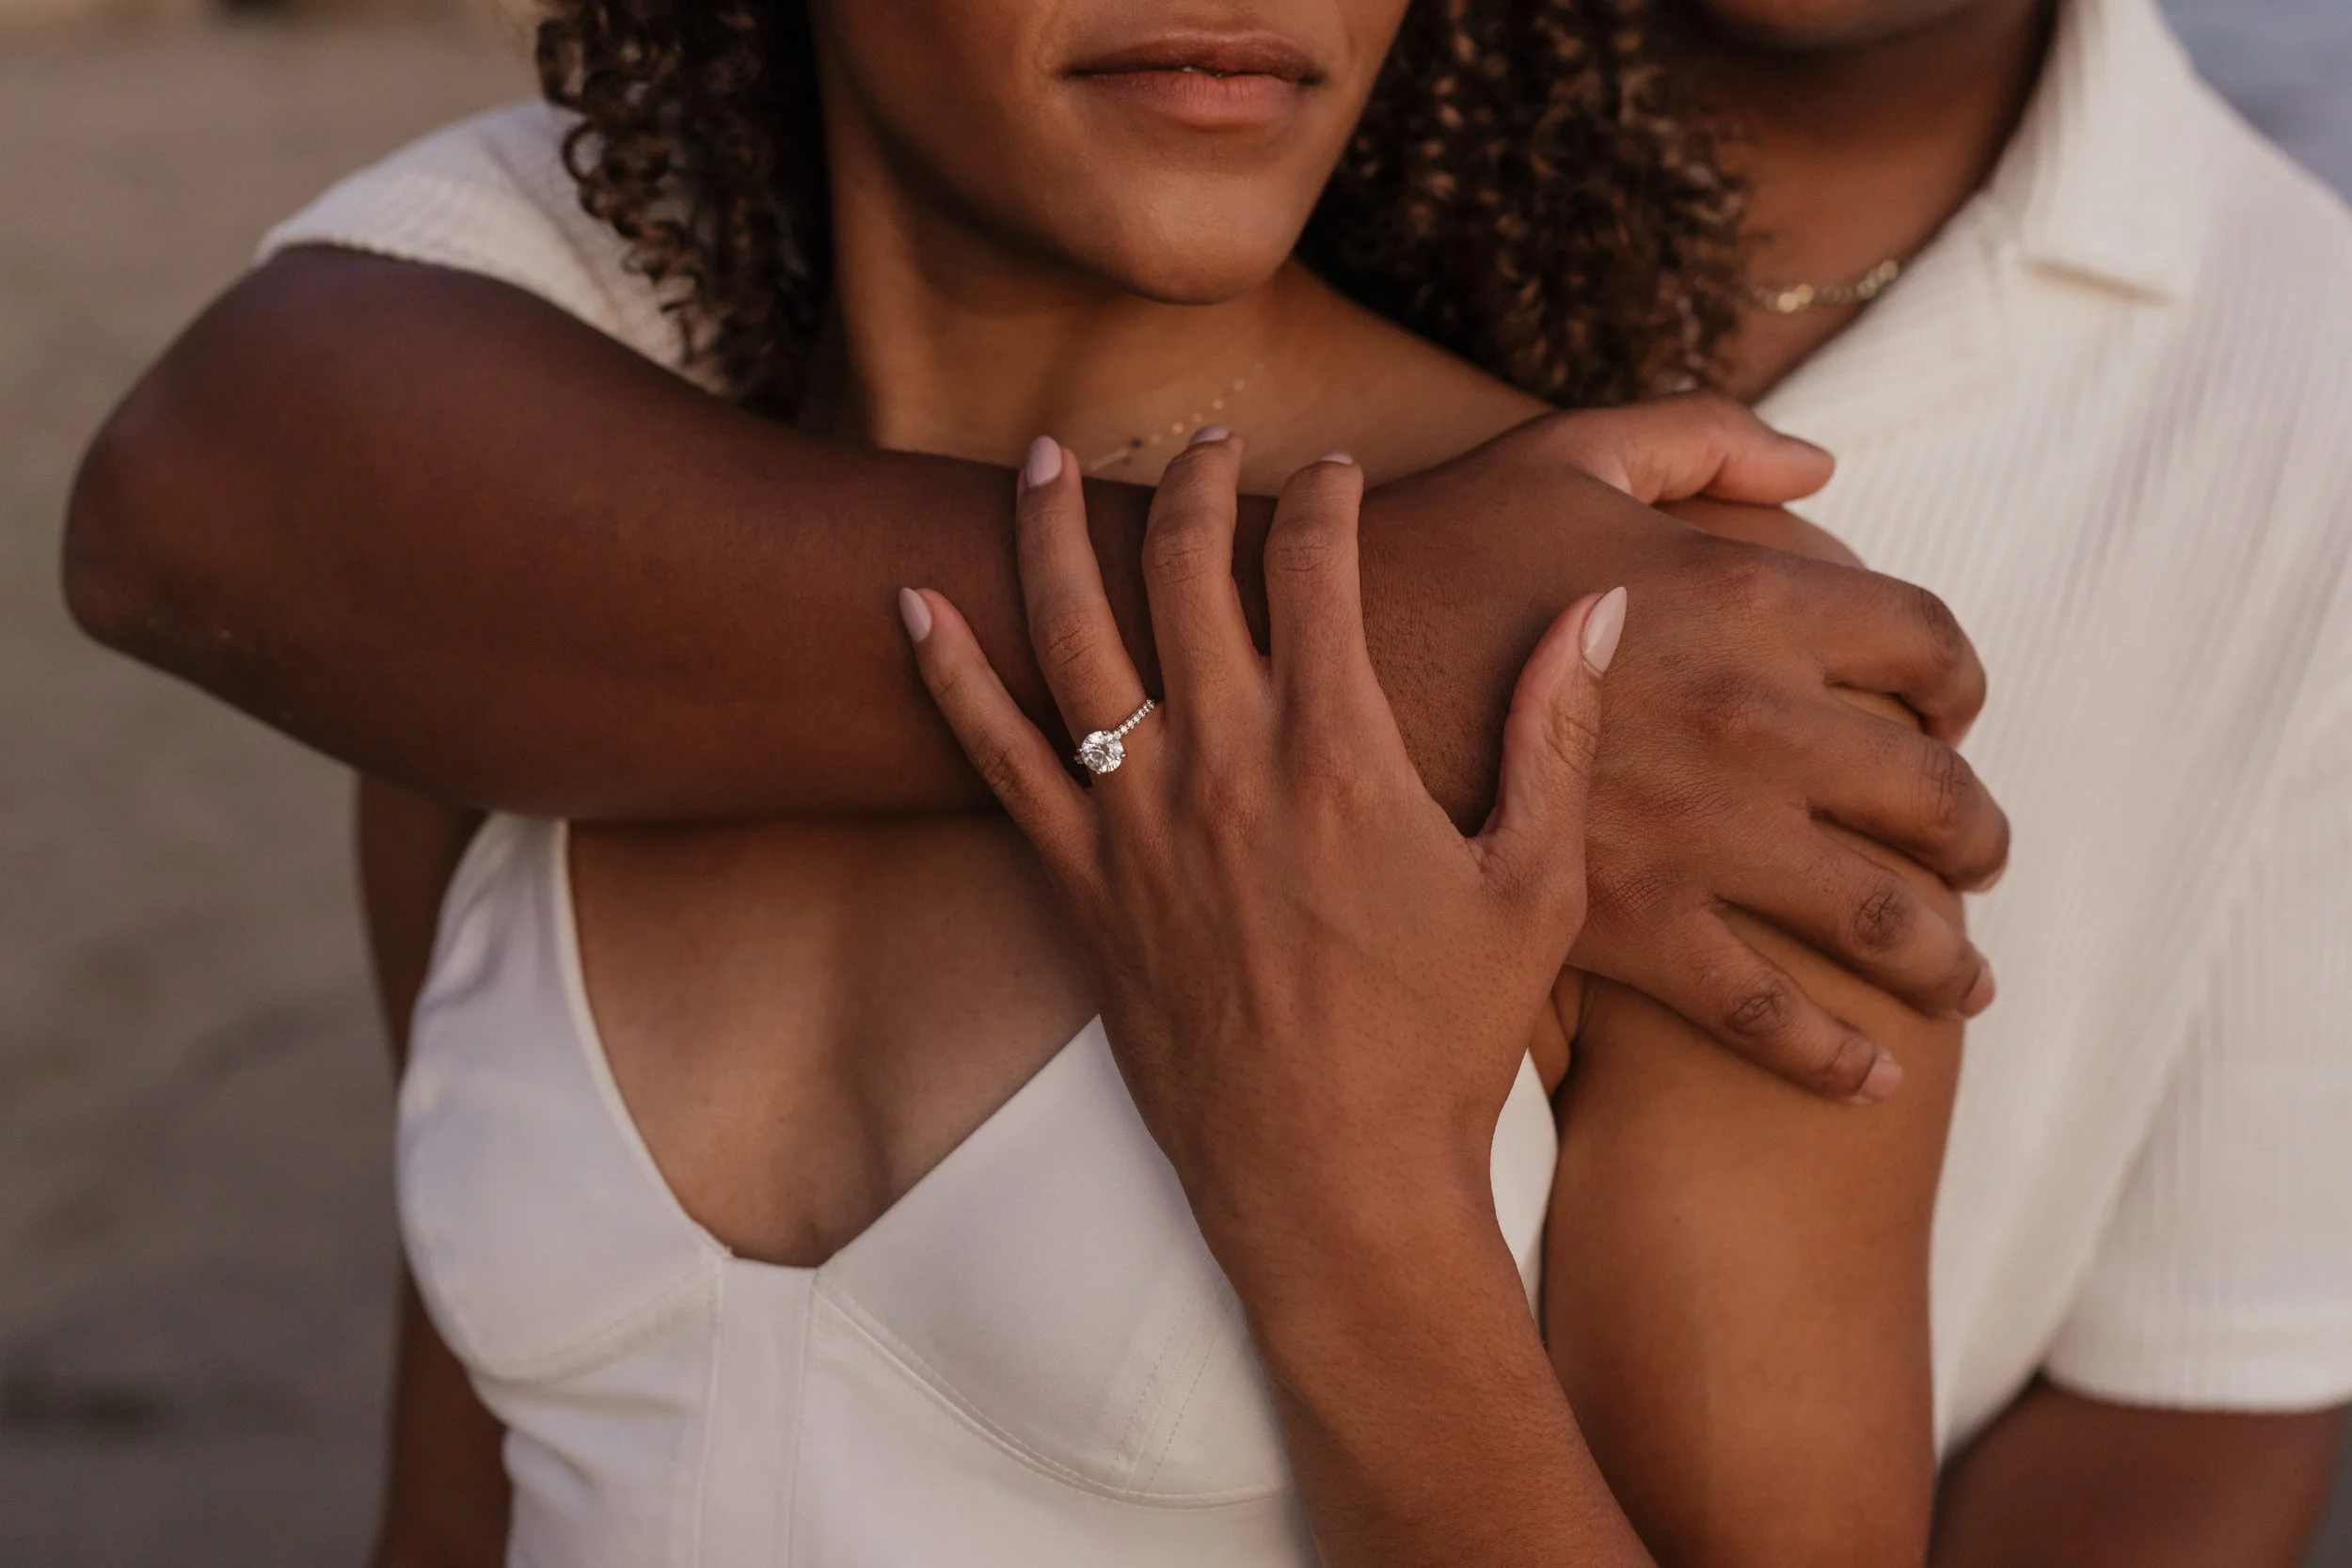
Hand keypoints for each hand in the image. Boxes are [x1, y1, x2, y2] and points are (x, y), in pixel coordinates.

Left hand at [900, 431, 1617, 1275]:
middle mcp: (1224, 762)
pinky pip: (995, 757)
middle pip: (1184, 567)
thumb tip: (1595, 612)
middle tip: (1202, 442)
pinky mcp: (1078, 884)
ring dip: (1052, 531)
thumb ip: (1555, 736)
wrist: (1330, 1179)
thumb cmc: (1442, 1041)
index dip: (1326, 494)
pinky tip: (910, 603)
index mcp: (1339, 749)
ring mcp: (1136, 821)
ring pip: (1071, 634)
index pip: (1317, 562)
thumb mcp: (1535, 887)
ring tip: (1045, 458)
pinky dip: (947, 676)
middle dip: (1192, 481)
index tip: (1338, 468)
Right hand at [1358, 395, 2006, 1100]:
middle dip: (1977, 836)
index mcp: (1753, 593)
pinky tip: (1872, 1076)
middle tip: (1976, 857)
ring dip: (1942, 955)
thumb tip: (1823, 464)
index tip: (1949, 714)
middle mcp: (1754, 715)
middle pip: (1938, 794)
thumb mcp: (1572, 453)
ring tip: (1959, 978)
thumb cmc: (1442, 550)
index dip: (1961, 685)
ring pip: (1881, 915)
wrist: (1305, 666)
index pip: (1933, 646)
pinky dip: (1832, 1055)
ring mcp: (1699, 830)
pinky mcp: (1630, 922)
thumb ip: (1706, 439)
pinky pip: (1763, 1010)